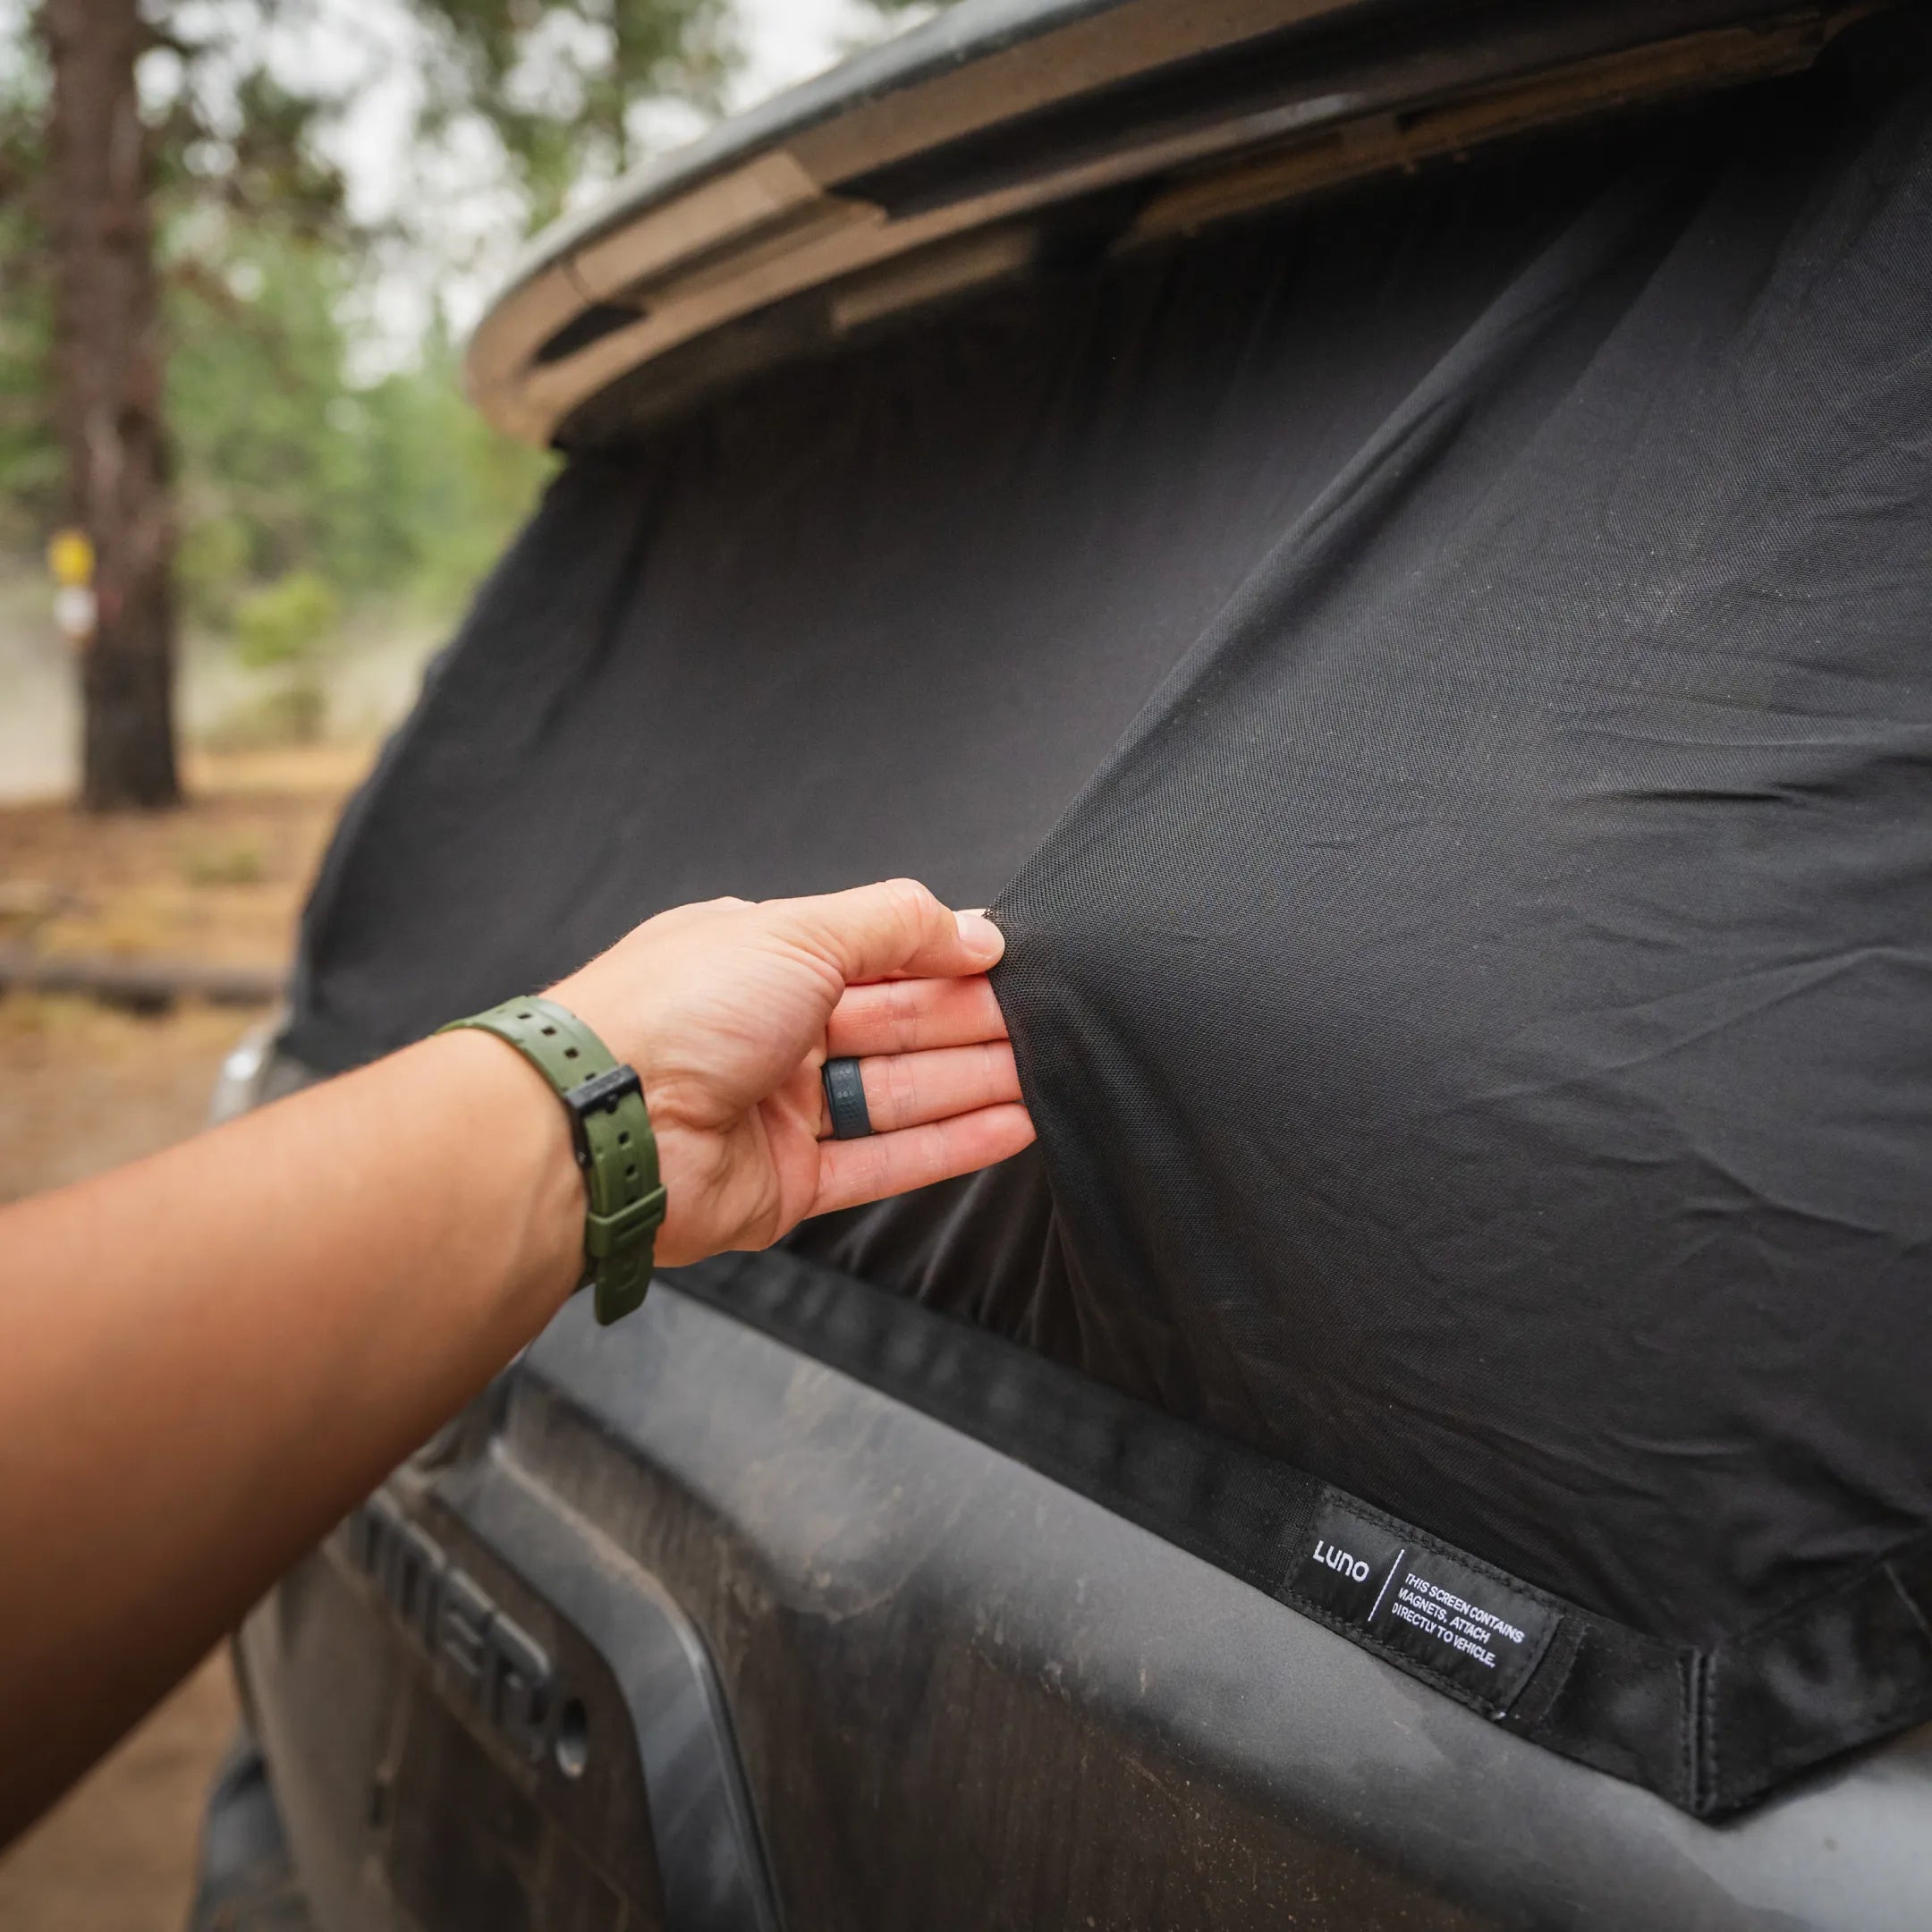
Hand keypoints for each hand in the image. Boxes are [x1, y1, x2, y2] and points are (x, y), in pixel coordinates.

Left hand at [549, 879, 1033, 1265]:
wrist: (603, 1127)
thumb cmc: (675, 1012)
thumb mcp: (797, 930)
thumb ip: (897, 924)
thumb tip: (975, 927)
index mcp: (762, 959)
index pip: (876, 955)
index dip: (943, 957)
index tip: (1011, 960)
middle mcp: (771, 1033)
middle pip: (895, 1025)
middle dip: (971, 1021)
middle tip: (1049, 1020)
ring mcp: (779, 1111)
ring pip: (898, 1094)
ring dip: (974, 1082)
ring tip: (1050, 1073)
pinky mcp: (789, 1184)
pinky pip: (884, 1161)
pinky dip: (950, 1145)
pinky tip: (1011, 1128)